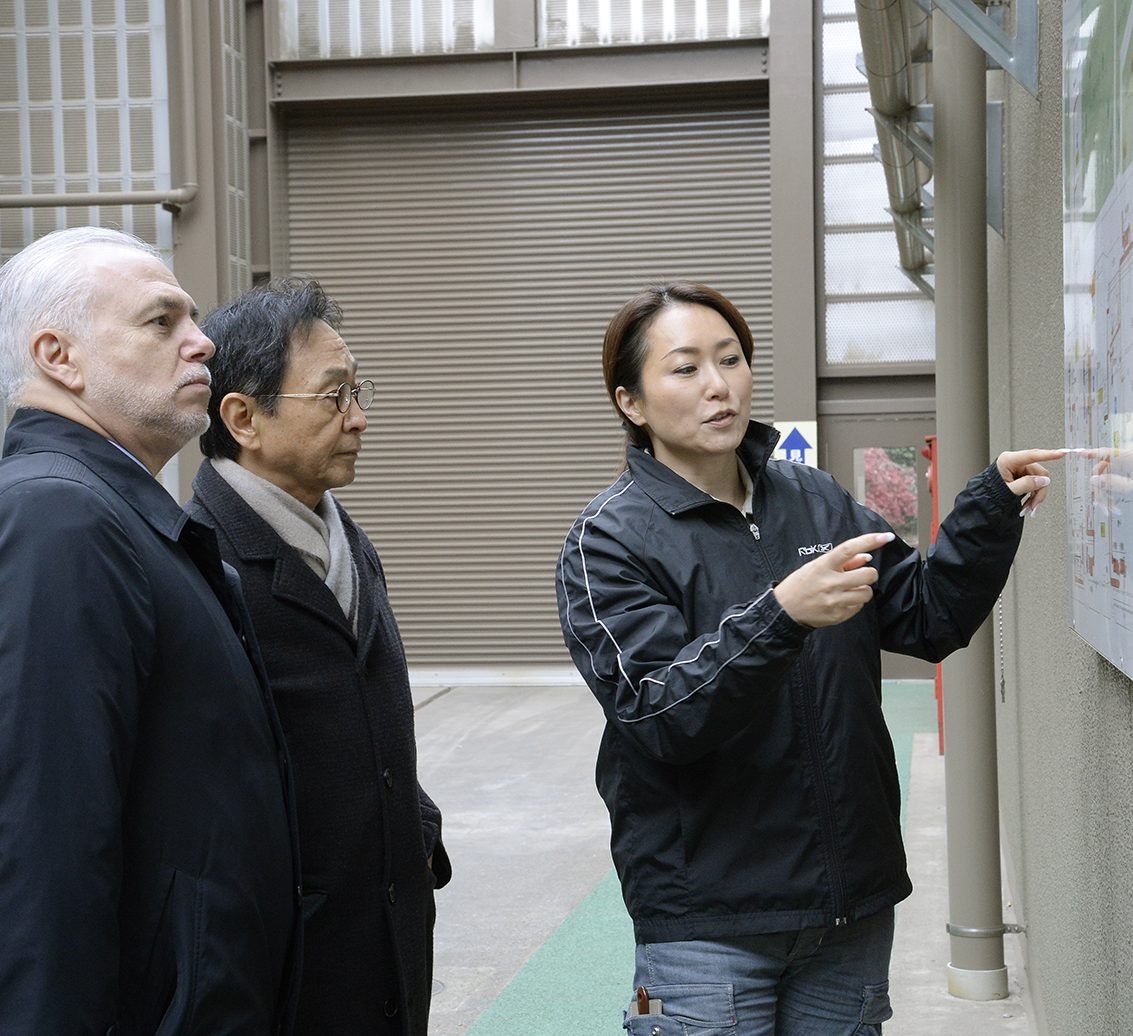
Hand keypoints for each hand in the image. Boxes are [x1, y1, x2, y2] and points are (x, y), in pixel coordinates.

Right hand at [773, 531, 894, 627]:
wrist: (785, 610)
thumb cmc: (801, 584)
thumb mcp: (816, 567)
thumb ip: (842, 562)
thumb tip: (866, 557)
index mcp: (823, 566)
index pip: (849, 549)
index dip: (870, 541)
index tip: (886, 536)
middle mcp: (830, 583)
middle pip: (868, 575)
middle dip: (869, 574)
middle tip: (860, 575)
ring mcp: (834, 601)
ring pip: (867, 593)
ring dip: (862, 590)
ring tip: (849, 590)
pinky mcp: (838, 615)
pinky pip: (859, 607)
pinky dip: (854, 603)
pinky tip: (842, 601)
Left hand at [995, 448, 1066, 516]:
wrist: (984, 499)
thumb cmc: (991, 493)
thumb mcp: (1008, 491)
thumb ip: (1026, 484)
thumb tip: (1043, 480)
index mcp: (1008, 460)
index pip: (1032, 455)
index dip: (1048, 455)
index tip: (1061, 453)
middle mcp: (1015, 462)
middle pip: (1039, 473)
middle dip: (1038, 491)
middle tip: (1033, 506)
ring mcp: (1019, 468)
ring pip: (1039, 480)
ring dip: (1036, 496)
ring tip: (1028, 508)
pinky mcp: (1022, 474)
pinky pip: (1035, 483)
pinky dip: (1033, 495)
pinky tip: (1027, 504)